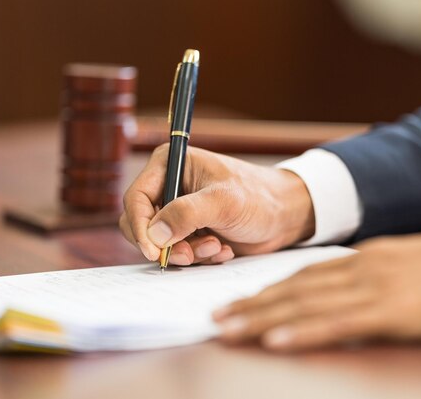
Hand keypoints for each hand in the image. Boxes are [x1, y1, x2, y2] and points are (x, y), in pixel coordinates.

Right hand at [120, 145, 314, 264]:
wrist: (284, 215)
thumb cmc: (259, 197)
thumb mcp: (224, 202)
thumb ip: (186, 214)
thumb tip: (153, 235)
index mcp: (170, 164)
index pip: (136, 198)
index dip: (140, 226)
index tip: (154, 251)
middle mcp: (170, 186)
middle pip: (142, 224)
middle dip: (166, 244)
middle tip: (190, 255)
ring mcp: (179, 210)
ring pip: (161, 243)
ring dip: (188, 252)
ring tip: (217, 247)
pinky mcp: (189, 231)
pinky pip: (179, 252)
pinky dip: (199, 256)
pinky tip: (223, 249)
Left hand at [213, 220, 420, 350]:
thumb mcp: (404, 268)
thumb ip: (371, 280)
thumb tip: (346, 297)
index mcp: (361, 260)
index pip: (302, 277)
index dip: (266, 290)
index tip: (237, 301)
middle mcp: (358, 270)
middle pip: (293, 290)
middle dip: (250, 304)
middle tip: (214, 317)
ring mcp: (373, 289)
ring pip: (305, 305)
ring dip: (261, 317)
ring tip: (227, 328)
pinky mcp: (393, 312)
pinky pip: (338, 324)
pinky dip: (303, 332)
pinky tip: (275, 341)